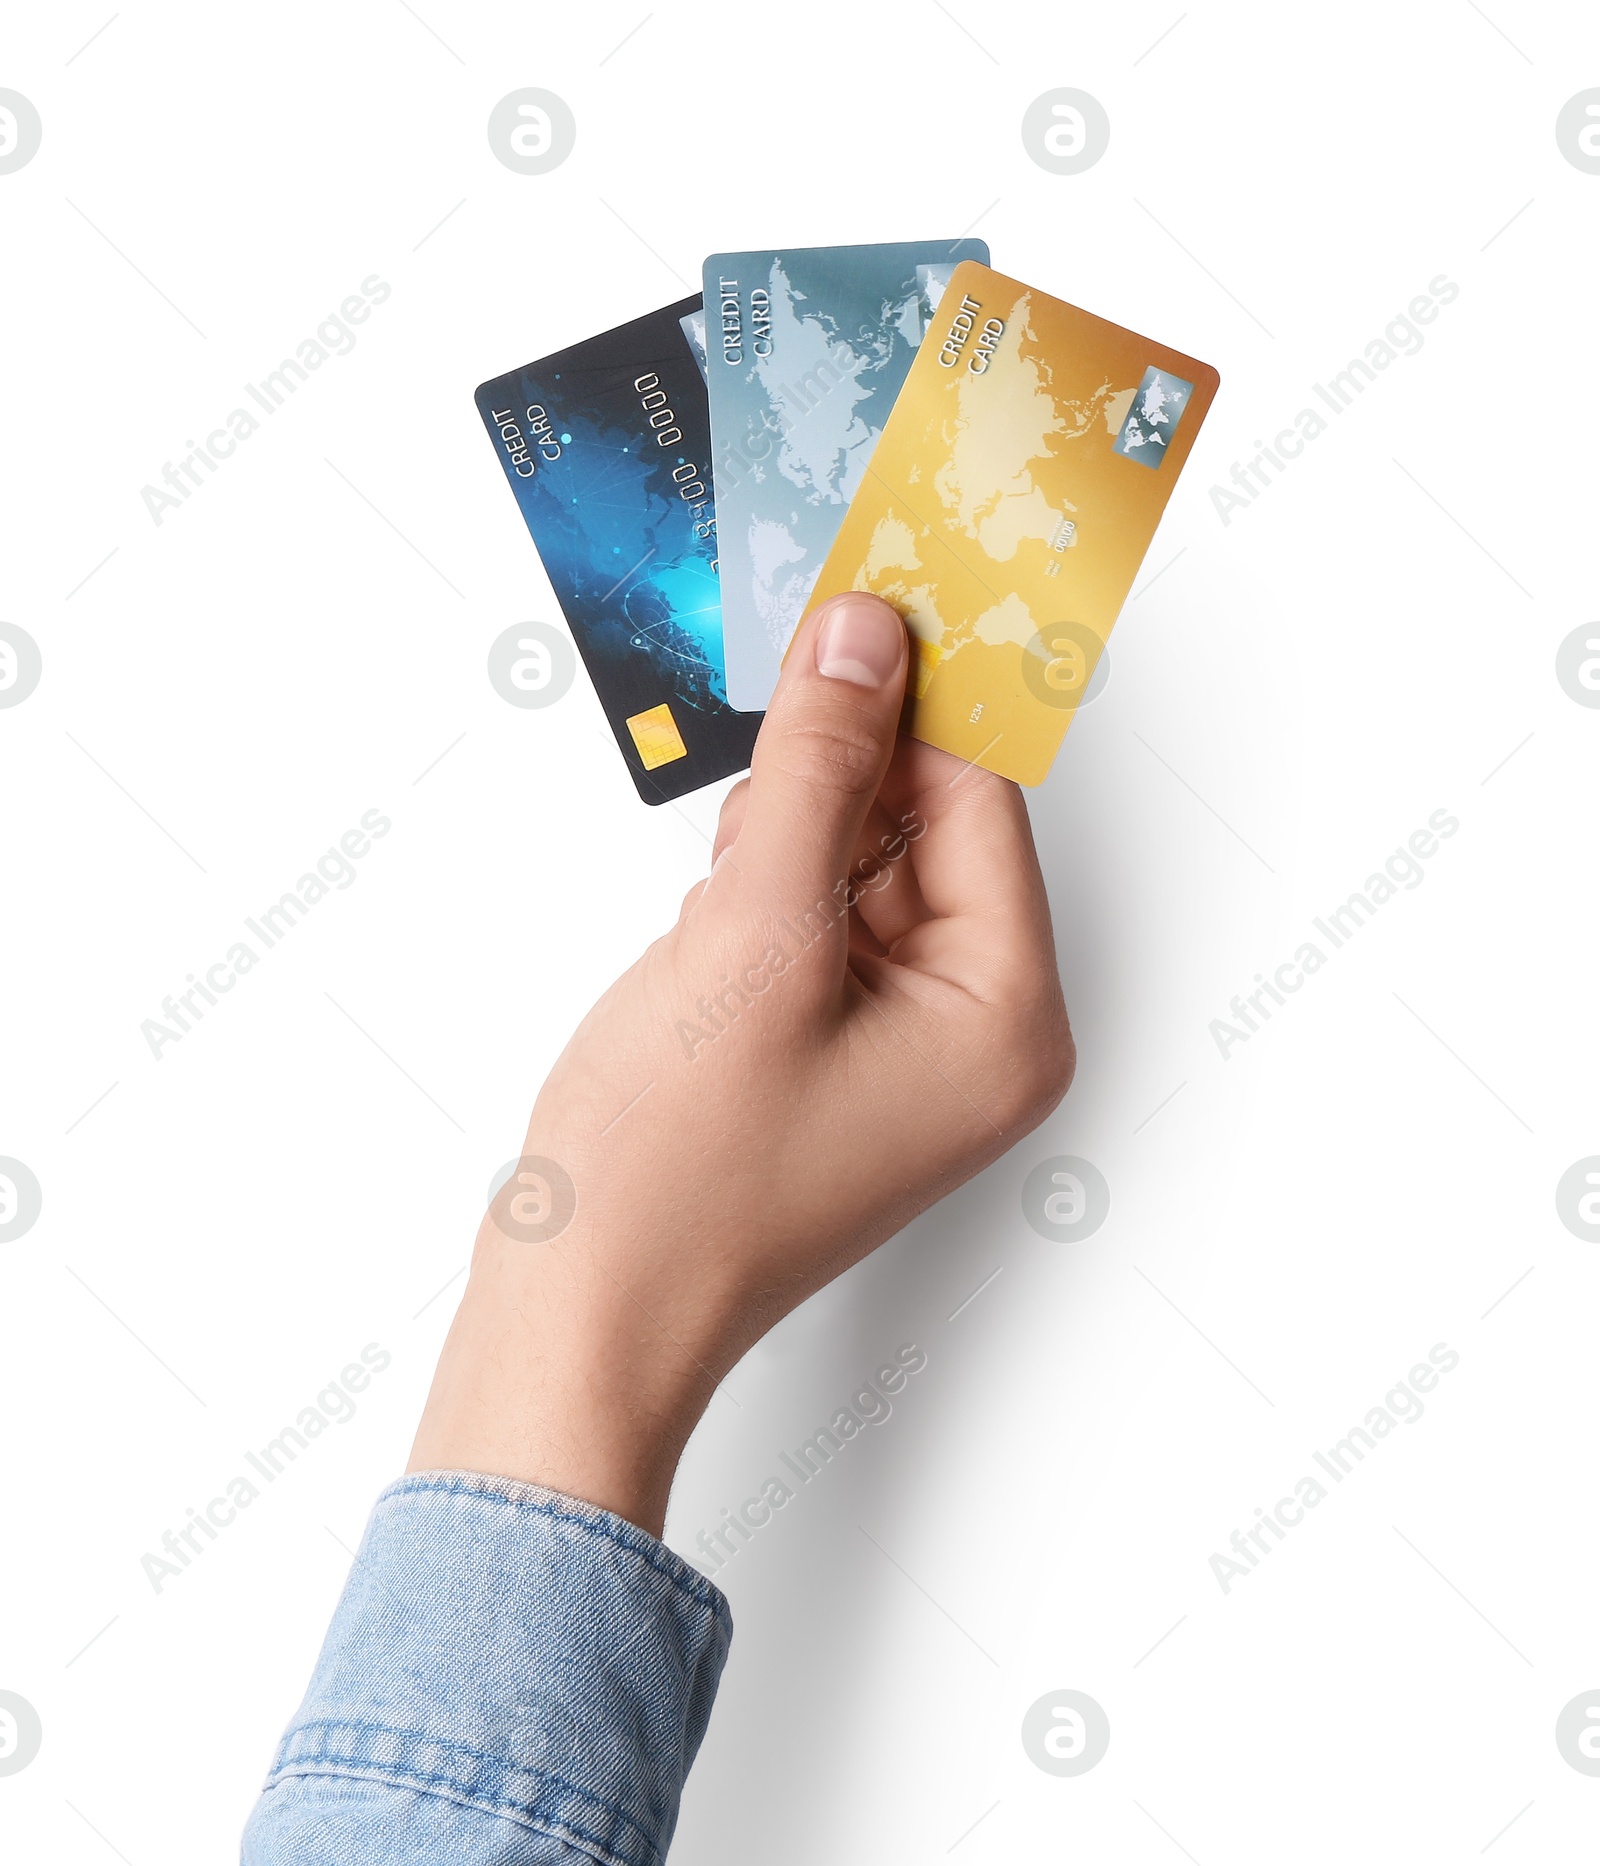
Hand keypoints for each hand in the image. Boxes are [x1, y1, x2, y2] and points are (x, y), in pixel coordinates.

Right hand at [409, 593, 1073, 1532]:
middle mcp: (977, 1036)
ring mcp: (901, 1052)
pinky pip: (817, 927)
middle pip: (928, 829)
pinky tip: (702, 934)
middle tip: (753, 771)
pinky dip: (760, 897)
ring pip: (861, 870)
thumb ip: (821, 771)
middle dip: (835, 786)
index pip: (979, 802)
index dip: (909, 703)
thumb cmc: (673, 1168)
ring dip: (787, 843)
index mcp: (1006, 1019)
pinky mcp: (828, 1055)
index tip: (850, 607)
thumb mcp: (754, 934)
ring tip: (713, 907)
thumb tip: (864, 637)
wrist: (580, 1318)